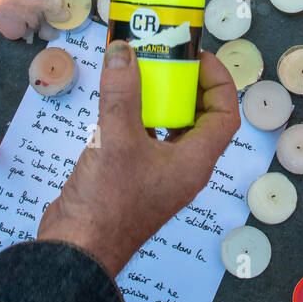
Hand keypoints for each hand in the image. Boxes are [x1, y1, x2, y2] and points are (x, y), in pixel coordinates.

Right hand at [39, 41, 239, 275]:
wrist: (77, 249)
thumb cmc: (106, 203)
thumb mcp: (116, 138)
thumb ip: (122, 92)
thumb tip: (123, 52)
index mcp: (195, 161)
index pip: (225, 113)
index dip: (218, 81)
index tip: (198, 57)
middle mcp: (183, 168)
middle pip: (200, 117)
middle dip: (186, 86)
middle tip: (166, 61)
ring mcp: (159, 175)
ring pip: (171, 128)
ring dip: (160, 101)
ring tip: (142, 74)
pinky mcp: (136, 178)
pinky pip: (147, 139)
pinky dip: (138, 118)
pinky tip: (118, 104)